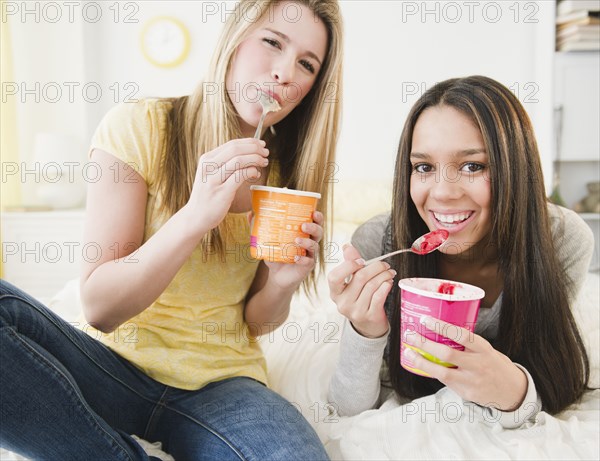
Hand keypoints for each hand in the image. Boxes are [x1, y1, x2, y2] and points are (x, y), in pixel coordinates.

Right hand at [184, 138, 268, 230]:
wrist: (196, 216)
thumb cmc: (208, 195)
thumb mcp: (211, 174)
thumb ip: (224, 163)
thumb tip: (247, 153)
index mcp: (207, 159)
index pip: (231, 144)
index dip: (249, 142)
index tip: (261, 144)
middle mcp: (208, 166)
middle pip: (236, 149)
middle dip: (254, 148)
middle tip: (266, 152)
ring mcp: (214, 179)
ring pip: (238, 160)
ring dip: (255, 159)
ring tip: (264, 162)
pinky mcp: (222, 192)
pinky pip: (240, 176)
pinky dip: (251, 171)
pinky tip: (256, 174)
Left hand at [263, 211, 324, 289]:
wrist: (277, 276)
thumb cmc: (276, 254)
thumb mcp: (267, 241)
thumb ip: (260, 228)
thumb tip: (249, 214)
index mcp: (304, 233)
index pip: (315, 222)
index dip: (318, 216)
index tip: (314, 211)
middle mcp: (310, 242)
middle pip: (319, 232)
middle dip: (314, 227)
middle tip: (303, 225)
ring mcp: (310, 255)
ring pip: (315, 246)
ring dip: (307, 242)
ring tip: (297, 240)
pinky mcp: (307, 266)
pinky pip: (309, 261)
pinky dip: (303, 259)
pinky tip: (295, 258)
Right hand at [327, 244, 394, 337]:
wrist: (368, 325)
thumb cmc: (359, 298)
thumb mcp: (351, 283)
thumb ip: (350, 264)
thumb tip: (347, 246)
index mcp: (335, 292)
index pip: (334, 277)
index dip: (348, 266)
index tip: (362, 261)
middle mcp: (343, 303)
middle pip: (360, 278)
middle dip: (375, 267)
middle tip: (385, 265)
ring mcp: (355, 311)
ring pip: (372, 286)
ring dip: (384, 275)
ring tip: (389, 272)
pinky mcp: (369, 316)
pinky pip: (379, 296)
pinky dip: (386, 286)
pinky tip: (388, 282)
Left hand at [403, 316, 527, 410]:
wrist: (513, 391)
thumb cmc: (495, 365)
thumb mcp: (487, 350)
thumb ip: (468, 343)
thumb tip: (442, 328)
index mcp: (484, 349)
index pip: (461, 335)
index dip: (441, 327)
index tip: (425, 319)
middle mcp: (478, 365)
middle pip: (447, 354)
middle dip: (425, 344)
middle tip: (410, 334)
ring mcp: (472, 381)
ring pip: (441, 372)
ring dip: (421, 362)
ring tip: (409, 352)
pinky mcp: (466, 393)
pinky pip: (445, 382)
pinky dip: (432, 373)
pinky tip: (422, 365)